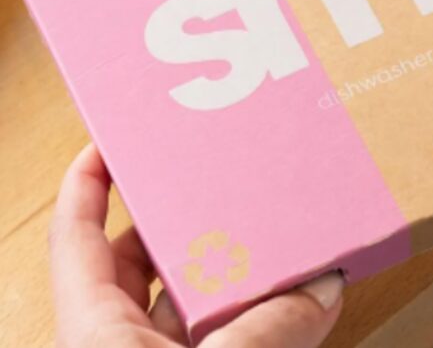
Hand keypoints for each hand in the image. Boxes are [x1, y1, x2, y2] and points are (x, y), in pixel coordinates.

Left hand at [49, 144, 344, 346]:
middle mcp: (123, 342)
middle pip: (149, 260)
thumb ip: (266, 329)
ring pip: (200, 304)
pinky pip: (236, 339)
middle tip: (229, 180)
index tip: (114, 136)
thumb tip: (323, 286)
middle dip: (191, 220)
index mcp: (95, 329)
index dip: (88, 181)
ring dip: (241, 276)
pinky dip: (267, 322)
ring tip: (282, 239)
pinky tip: (306, 303)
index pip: (78, 235)